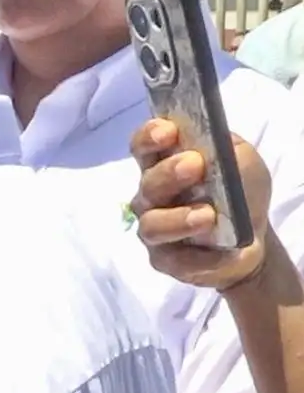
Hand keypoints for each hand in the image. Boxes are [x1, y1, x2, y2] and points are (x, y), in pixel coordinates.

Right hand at [130, 118, 273, 289]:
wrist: (249, 237)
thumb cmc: (238, 191)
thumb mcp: (244, 163)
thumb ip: (230, 150)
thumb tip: (216, 144)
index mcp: (163, 164)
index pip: (143, 146)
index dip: (149, 137)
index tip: (168, 132)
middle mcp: (150, 196)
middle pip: (147, 183)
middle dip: (168, 173)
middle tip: (195, 165)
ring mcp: (154, 229)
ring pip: (152, 225)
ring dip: (178, 219)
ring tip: (208, 216)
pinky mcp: (165, 260)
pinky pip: (176, 260)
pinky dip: (201, 257)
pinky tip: (224, 252)